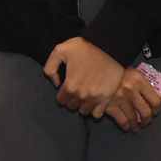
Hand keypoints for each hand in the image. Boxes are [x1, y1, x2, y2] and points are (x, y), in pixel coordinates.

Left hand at [42, 37, 160, 126]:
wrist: (109, 47)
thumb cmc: (84, 48)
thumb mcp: (60, 50)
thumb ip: (50, 68)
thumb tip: (56, 83)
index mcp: (70, 86)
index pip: (61, 100)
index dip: (62, 94)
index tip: (67, 86)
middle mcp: (82, 96)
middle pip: (72, 106)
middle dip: (72, 99)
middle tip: (77, 88)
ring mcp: (95, 99)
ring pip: (84, 111)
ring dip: (82, 104)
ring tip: (85, 94)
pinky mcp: (107, 98)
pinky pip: (97, 114)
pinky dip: (94, 109)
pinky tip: (94, 100)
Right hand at [108, 67, 160, 132]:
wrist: (99, 69)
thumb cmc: (121, 72)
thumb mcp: (137, 75)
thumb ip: (151, 86)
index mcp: (139, 80)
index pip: (155, 100)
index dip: (157, 110)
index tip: (154, 113)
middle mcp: (131, 90)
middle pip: (145, 112)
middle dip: (147, 120)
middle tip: (145, 122)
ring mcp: (119, 98)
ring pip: (133, 118)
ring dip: (136, 125)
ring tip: (135, 127)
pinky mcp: (109, 105)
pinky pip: (121, 121)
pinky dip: (125, 126)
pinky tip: (127, 127)